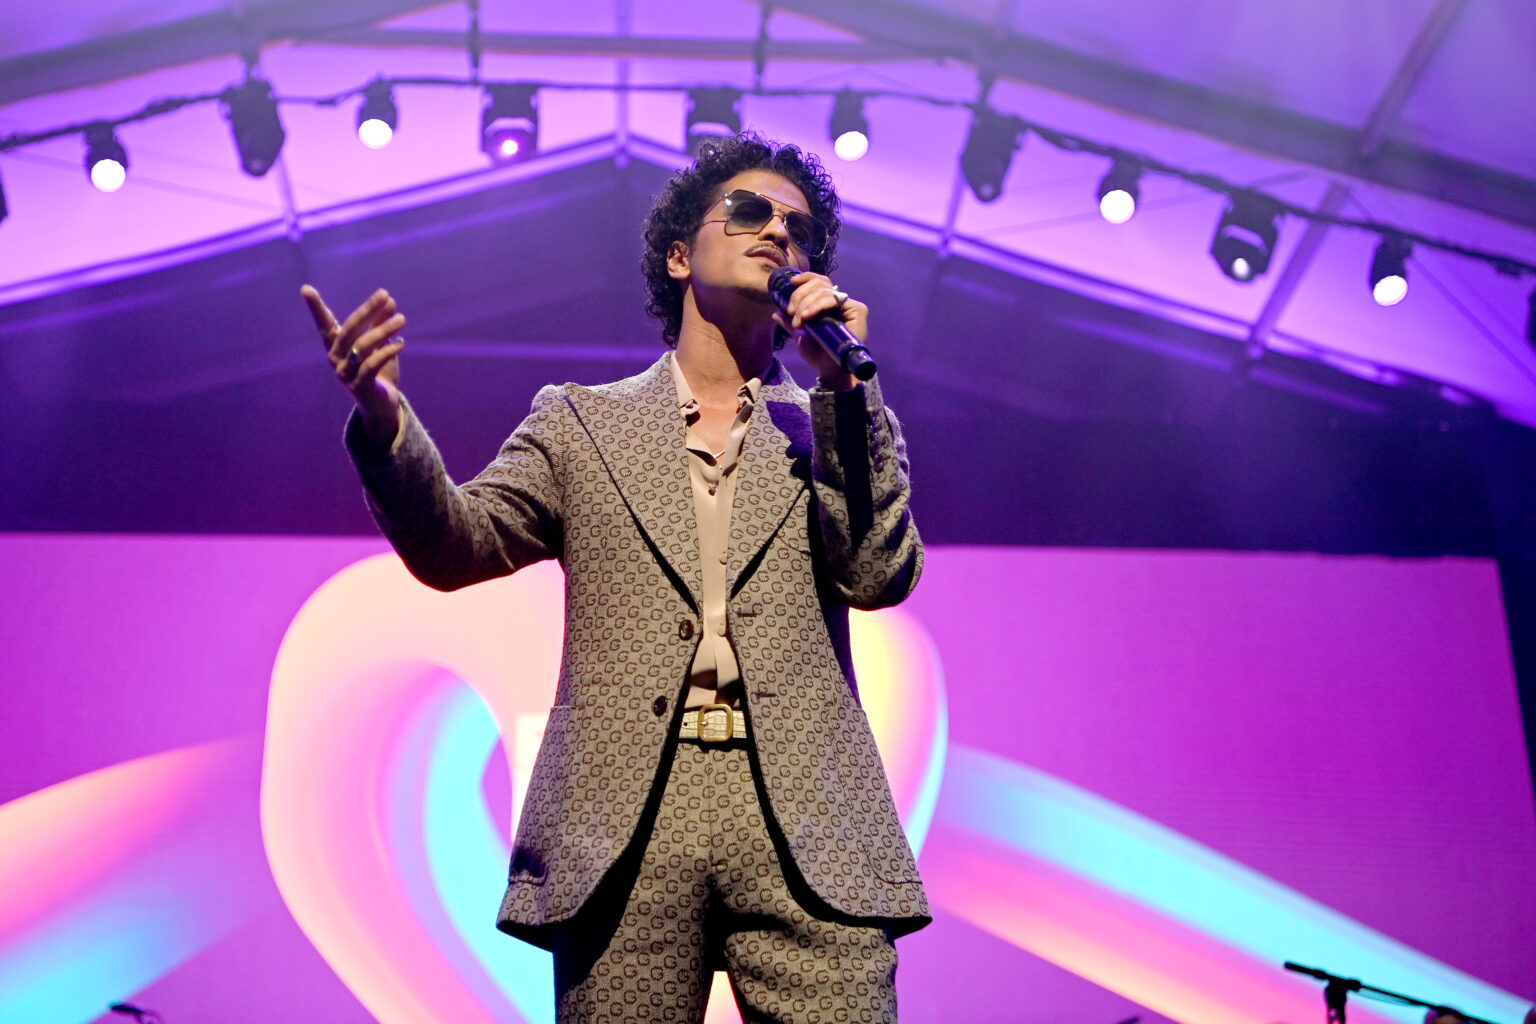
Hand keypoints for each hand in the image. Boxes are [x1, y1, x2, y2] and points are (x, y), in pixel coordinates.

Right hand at [303, 285, 405, 443]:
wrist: (382, 406)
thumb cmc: (379, 373)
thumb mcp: (381, 346)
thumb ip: (381, 324)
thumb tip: (389, 300)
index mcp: (336, 346)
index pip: (324, 324)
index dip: (315, 308)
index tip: (305, 288)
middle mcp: (335, 358)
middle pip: (348, 330)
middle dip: (366, 311)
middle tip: (384, 295)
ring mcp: (345, 373)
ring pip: (362, 346)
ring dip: (383, 330)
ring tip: (402, 319)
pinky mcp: (358, 386)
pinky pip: (371, 365)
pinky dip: (386, 352)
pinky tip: (401, 343)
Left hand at [770, 271, 865, 389]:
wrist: (831, 370)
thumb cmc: (819, 355)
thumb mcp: (800, 335)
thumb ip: (790, 323)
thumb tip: (776, 313)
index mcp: (828, 304)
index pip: (819, 282)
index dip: (806, 278)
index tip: (791, 282)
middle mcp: (840, 303)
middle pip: (819, 283)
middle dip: (800, 295)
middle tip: (792, 313)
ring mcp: (849, 306)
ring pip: (824, 290)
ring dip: (806, 304)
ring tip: (799, 321)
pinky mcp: (857, 310)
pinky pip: (834, 300)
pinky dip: (817, 305)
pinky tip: (807, 315)